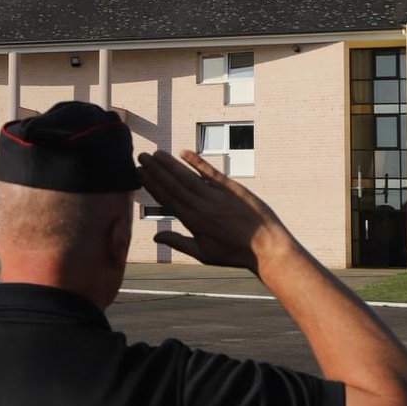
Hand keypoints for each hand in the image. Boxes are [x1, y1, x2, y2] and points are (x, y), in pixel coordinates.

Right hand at [137, 149, 293, 271]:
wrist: (267, 248)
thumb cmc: (234, 254)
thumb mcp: (203, 254)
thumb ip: (178, 242)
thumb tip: (156, 237)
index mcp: (192, 221)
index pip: (166, 198)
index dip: (151, 183)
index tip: (139, 172)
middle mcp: (201, 206)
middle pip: (173, 184)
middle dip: (155, 169)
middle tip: (142, 156)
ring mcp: (217, 196)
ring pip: (188, 176)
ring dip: (170, 164)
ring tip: (157, 153)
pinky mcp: (232, 188)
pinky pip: (210, 172)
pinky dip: (197, 162)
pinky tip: (184, 152)